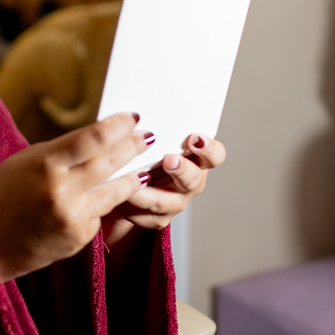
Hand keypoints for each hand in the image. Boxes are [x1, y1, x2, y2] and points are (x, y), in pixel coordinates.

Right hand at [0, 112, 147, 281]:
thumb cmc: (4, 196)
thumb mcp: (26, 161)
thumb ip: (62, 151)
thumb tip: (100, 138)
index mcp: (45, 164)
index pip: (93, 137)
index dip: (119, 125)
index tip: (133, 117)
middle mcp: (62, 190)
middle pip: (111, 161)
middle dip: (134, 145)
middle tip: (148, 136)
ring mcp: (73, 217)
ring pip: (117, 191)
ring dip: (133, 177)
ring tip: (144, 167)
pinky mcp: (79, 238)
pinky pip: (101, 214)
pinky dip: (103, 204)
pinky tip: (105, 197)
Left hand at [102, 133, 225, 248]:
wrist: (136, 182)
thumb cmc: (150, 152)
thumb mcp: (158, 141)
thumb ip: (157, 132)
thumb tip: (138, 115)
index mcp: (198, 159)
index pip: (215, 154)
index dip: (208, 148)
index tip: (194, 138)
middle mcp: (191, 182)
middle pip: (194, 179)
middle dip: (181, 169)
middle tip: (169, 160)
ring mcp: (175, 203)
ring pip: (164, 202)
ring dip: (149, 192)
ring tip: (133, 182)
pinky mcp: (156, 219)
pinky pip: (143, 214)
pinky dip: (130, 203)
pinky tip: (119, 194)